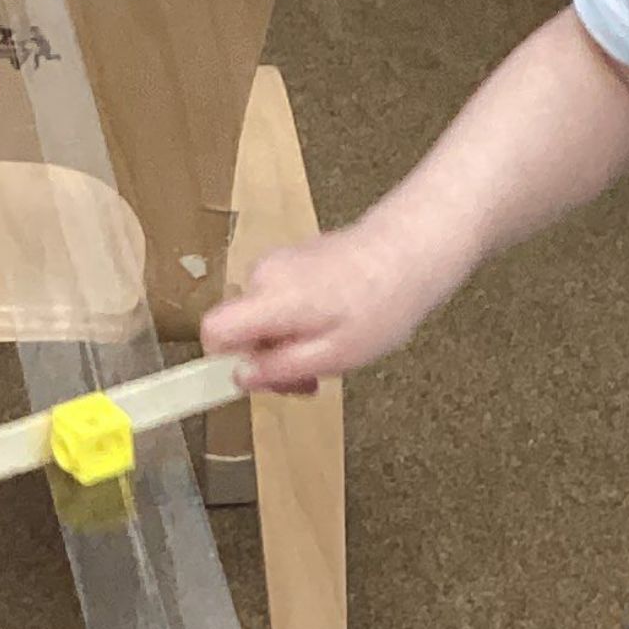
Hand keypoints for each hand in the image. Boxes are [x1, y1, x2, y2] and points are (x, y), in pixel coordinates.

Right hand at [205, 221, 451, 394]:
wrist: (415, 248)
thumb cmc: (381, 303)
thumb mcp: (333, 355)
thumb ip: (280, 368)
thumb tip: (239, 378)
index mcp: (269, 298)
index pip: (213, 329)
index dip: (225, 361)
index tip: (259, 380)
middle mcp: (264, 275)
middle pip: (240, 328)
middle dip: (269, 360)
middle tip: (311, 380)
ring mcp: (280, 263)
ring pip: (263, 318)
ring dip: (289, 344)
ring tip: (333, 354)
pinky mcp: (297, 260)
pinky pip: (281, 302)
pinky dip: (301, 323)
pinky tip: (338, 330)